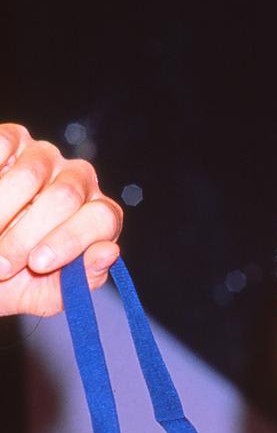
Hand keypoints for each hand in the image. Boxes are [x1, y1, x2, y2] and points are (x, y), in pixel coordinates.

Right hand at [0, 123, 122, 316]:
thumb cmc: (17, 279)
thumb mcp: (47, 292)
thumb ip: (81, 279)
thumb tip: (110, 252)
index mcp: (98, 216)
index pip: (103, 218)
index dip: (71, 240)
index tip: (38, 264)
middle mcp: (78, 180)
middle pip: (67, 195)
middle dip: (28, 235)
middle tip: (2, 264)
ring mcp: (45, 156)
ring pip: (31, 174)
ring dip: (2, 212)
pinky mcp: (13, 139)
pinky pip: (5, 147)